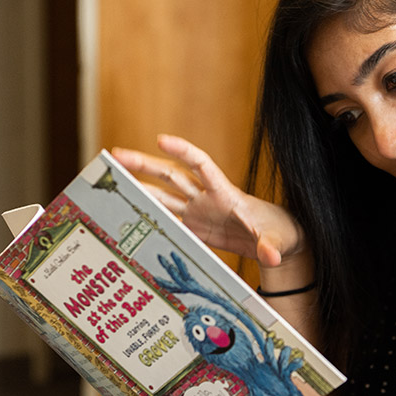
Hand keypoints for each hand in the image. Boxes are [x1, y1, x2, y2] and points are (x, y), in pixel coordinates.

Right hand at [112, 135, 303, 267]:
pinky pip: (167, 219)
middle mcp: (207, 198)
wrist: (279, 242)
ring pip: (163, 195)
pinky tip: (127, 215)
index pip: (201, 165)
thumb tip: (272, 256)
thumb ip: (271, 246)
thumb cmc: (282, 233)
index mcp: (225, 194)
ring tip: (113, 179)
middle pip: (171, 175)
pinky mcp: (195, 229)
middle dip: (144, 165)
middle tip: (116, 155)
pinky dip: (148, 217)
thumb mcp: (278, 240)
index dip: (182, 150)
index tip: (160, 139)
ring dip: (139, 187)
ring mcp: (198, 212)